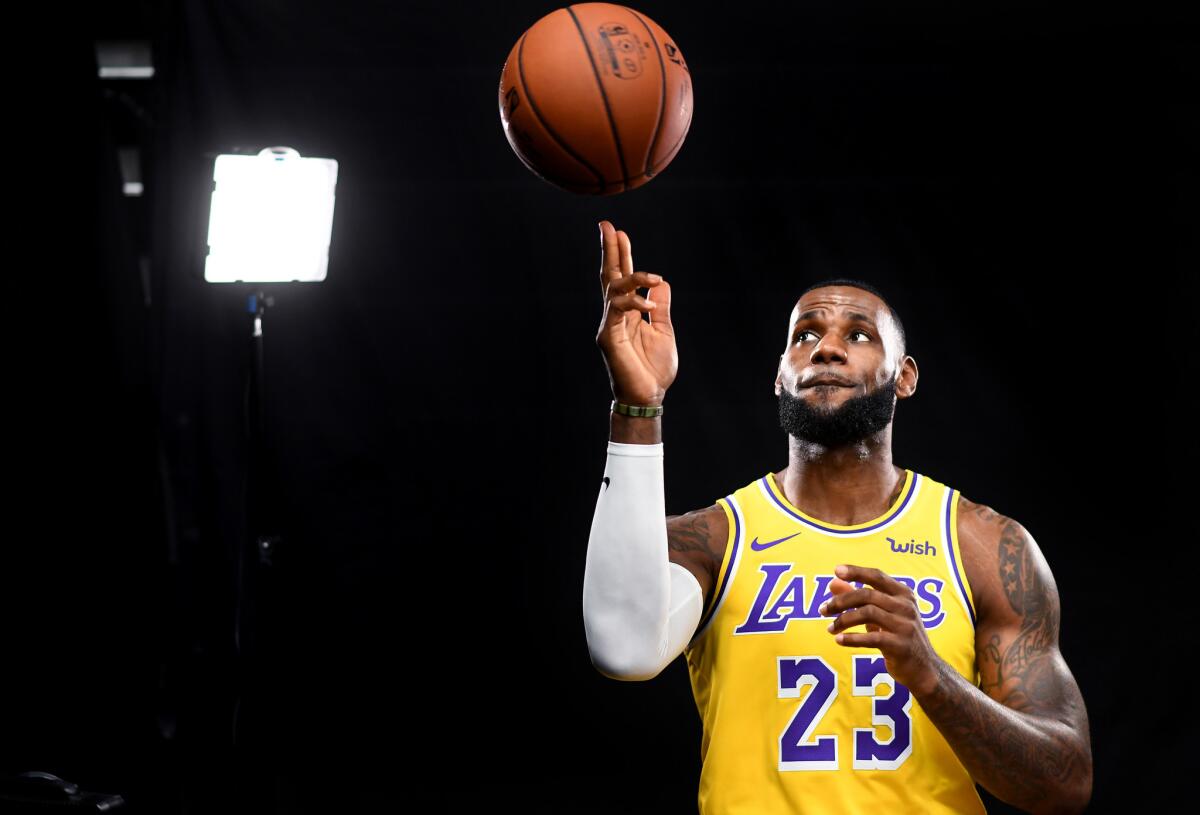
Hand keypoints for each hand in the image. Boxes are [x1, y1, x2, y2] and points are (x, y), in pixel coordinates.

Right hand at [595, 220, 676, 405]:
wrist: (648, 396)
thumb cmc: (654, 368)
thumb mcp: (664, 330)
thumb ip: (660, 306)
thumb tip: (660, 283)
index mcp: (628, 312)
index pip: (622, 277)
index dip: (621, 254)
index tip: (618, 231)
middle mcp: (615, 315)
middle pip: (609, 276)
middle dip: (609, 250)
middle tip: (607, 226)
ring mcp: (609, 325)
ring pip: (613, 289)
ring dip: (632, 276)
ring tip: (652, 277)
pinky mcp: (608, 337)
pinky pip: (617, 310)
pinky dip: (633, 303)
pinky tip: (648, 306)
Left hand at [818, 564, 942, 696]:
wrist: (924, 669)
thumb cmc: (899, 636)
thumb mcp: (881, 614)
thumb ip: (857, 598)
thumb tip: (832, 582)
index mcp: (903, 594)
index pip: (877, 576)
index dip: (856, 571)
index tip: (835, 570)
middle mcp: (906, 606)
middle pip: (867, 594)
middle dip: (841, 601)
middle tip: (823, 609)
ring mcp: (905, 625)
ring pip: (867, 613)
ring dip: (843, 620)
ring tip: (830, 629)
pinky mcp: (900, 646)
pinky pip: (871, 638)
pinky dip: (852, 638)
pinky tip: (839, 640)